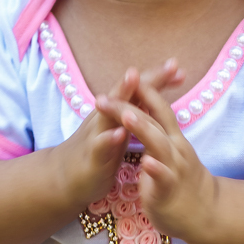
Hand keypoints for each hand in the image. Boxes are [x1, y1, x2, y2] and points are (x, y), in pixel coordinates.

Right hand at [61, 60, 184, 208]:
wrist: (63, 177)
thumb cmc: (98, 150)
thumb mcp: (120, 127)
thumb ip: (136, 111)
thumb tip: (155, 94)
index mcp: (116, 111)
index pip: (138, 90)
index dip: (158, 78)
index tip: (179, 68)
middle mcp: (105, 116)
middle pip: (126, 92)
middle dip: (146, 77)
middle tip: (170, 65)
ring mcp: (96, 135)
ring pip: (109, 111)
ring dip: (122, 94)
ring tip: (134, 78)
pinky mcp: (91, 157)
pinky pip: (99, 146)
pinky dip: (109, 138)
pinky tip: (119, 133)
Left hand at [95, 68, 216, 238]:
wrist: (208, 215)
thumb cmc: (185, 182)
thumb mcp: (173, 151)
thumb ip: (162, 132)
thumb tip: (150, 111)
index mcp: (172, 138)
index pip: (159, 108)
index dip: (143, 91)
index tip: (126, 74)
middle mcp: (174, 148)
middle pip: (152, 120)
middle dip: (128, 106)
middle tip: (103, 96)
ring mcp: (173, 168)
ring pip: (158, 144)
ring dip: (142, 128)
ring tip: (126, 116)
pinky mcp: (169, 190)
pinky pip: (163, 178)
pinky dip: (155, 169)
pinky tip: (146, 162)